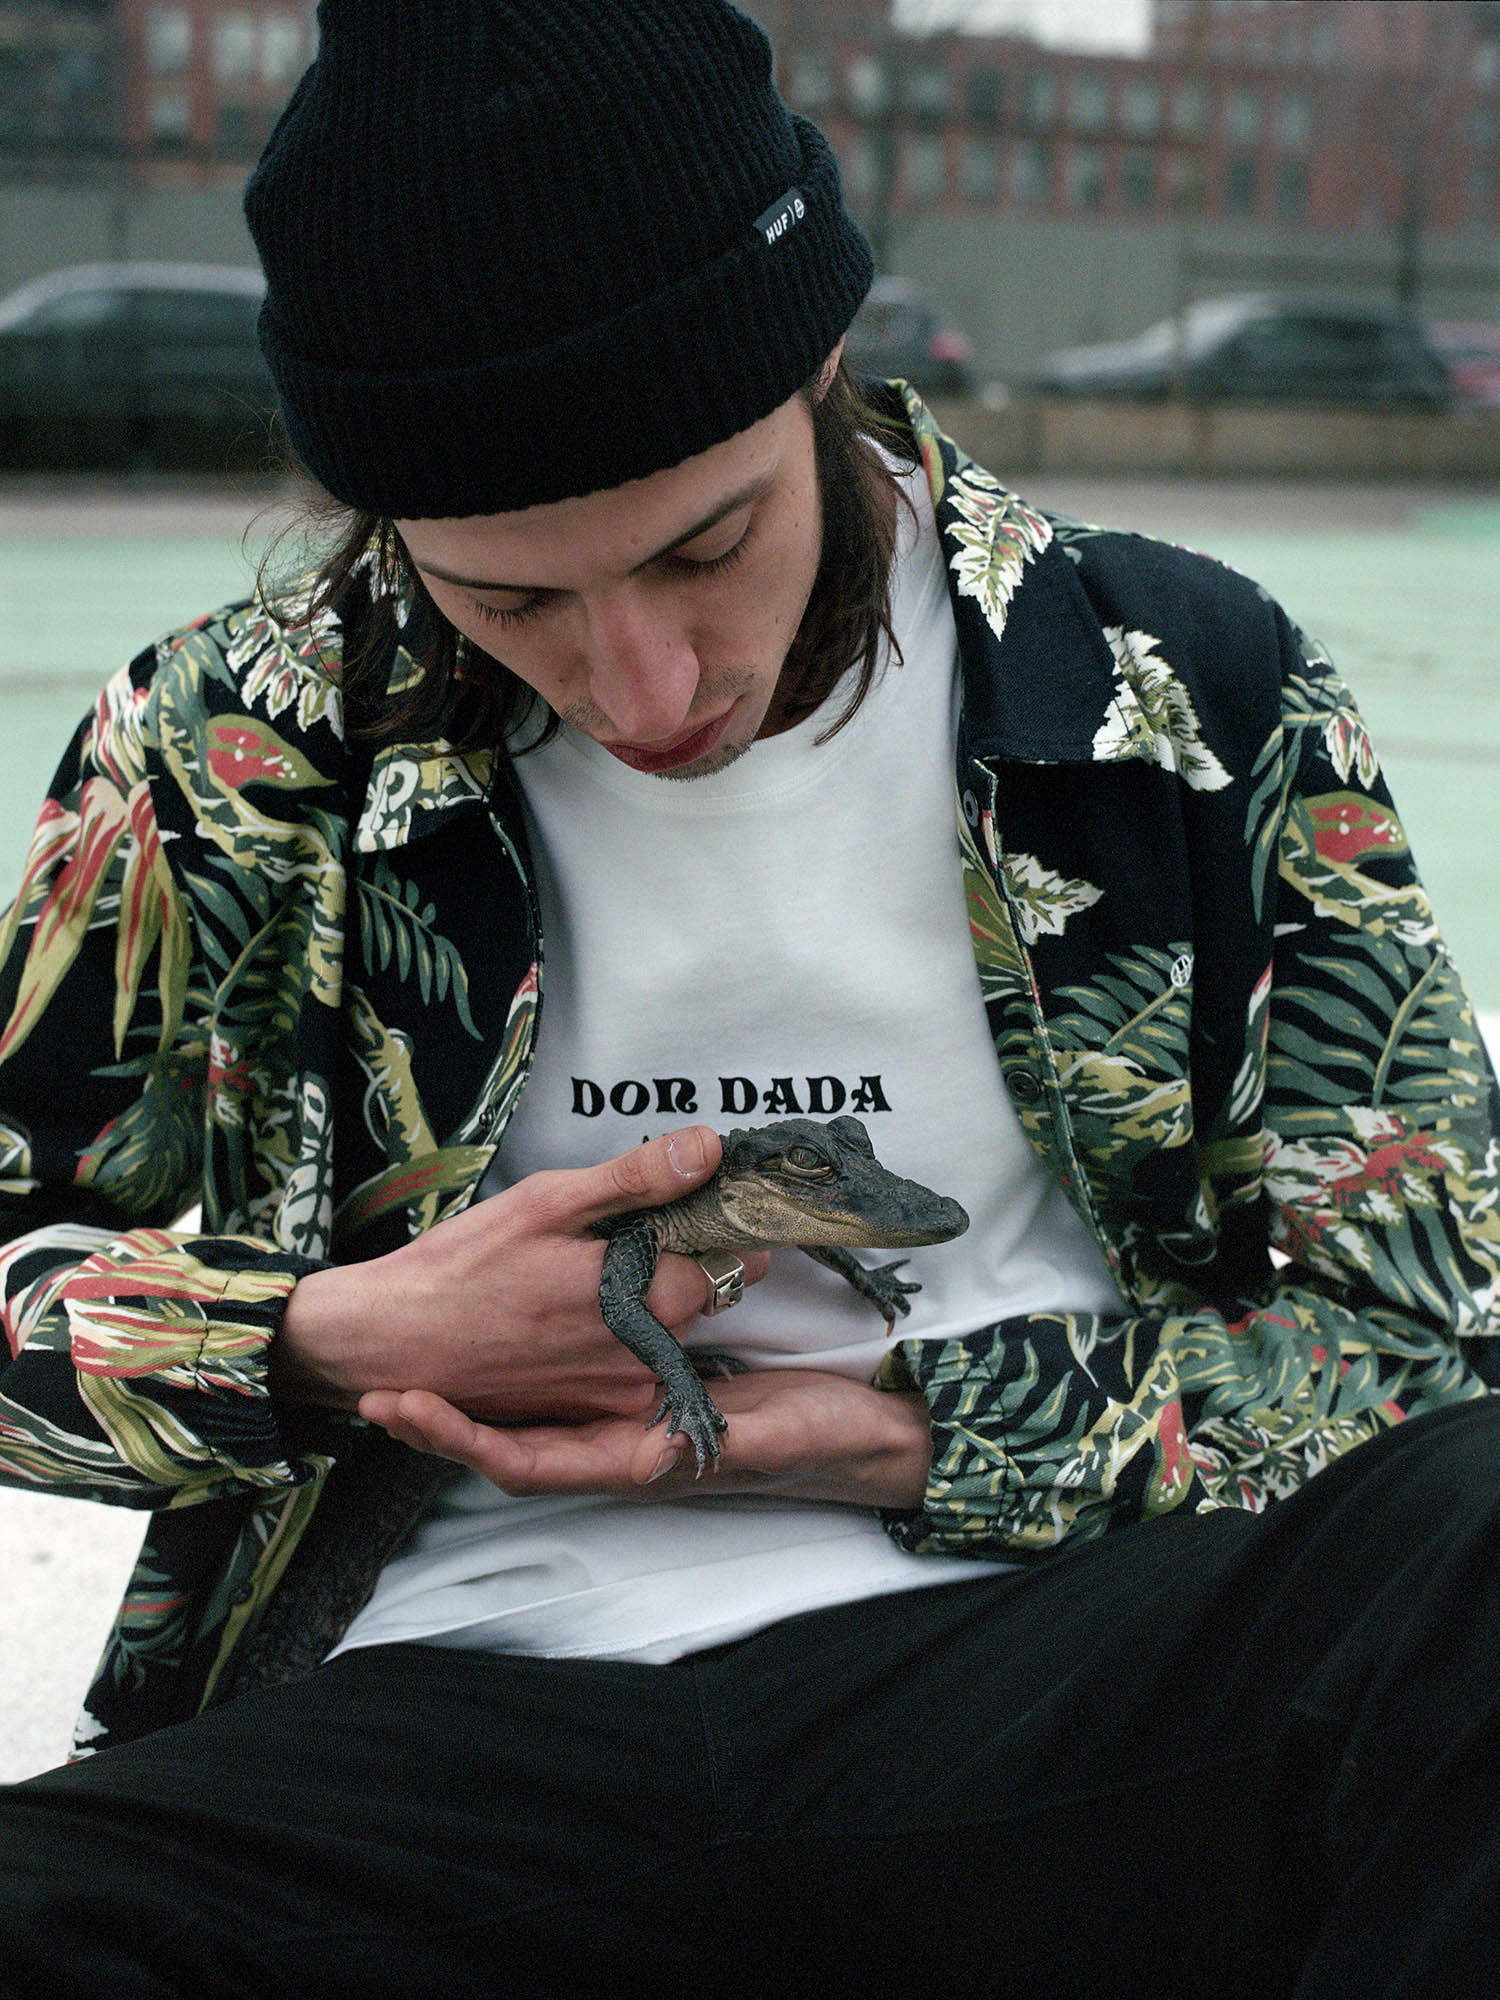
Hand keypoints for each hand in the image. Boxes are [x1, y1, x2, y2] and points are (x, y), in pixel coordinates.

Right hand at [272, 1126, 769, 1423]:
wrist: (392, 1342)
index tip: (678, 1209)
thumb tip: (710, 1148)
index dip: (710, 1227)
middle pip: (699, 1297)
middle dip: (671, 1263)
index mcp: (651, 1299)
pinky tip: (557, 1317)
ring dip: (639, 1303)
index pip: (732, 1258)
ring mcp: (620, 1392)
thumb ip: (639, 1179)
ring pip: (664, 1332)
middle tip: (607, 1238)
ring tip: (569, 1278)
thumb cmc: (464, 1266)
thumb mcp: (549, 1202)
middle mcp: (649, 1357)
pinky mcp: (590, 1413)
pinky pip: (627, 1365)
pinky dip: (610, 1339)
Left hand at [357, 1369, 933, 1511]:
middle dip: (443, 1418)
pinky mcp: (650, 1394)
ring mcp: (633, 1424)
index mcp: (638, 1463)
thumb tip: (656, 1458)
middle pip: (510, 1443)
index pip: (525, 1462)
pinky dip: (528, 1371)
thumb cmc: (821, 1438)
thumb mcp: (772, 1437)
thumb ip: (719, 1446)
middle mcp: (622, 1449)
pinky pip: (573, 1387)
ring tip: (412, 1362)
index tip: (402, 1407)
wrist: (867, 1435)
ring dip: (473, 1396)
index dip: (459, 1439)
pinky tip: (503, 1341)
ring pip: (534, 1415)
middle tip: (375, 1384)